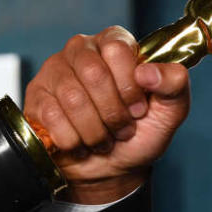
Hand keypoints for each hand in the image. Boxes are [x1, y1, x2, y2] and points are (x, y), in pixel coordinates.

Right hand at [24, 26, 190, 202]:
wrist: (111, 168)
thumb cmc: (140, 132)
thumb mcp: (170, 111)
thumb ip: (174, 85)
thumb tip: (148, 72)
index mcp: (116, 43)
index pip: (117, 49)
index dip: (130, 85)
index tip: (139, 109)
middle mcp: (83, 49)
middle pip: (93, 72)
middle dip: (113, 112)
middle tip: (123, 129)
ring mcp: (55, 70)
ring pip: (72, 97)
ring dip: (95, 130)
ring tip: (104, 138)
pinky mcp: (36, 95)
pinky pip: (52, 116)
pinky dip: (73, 139)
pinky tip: (81, 142)